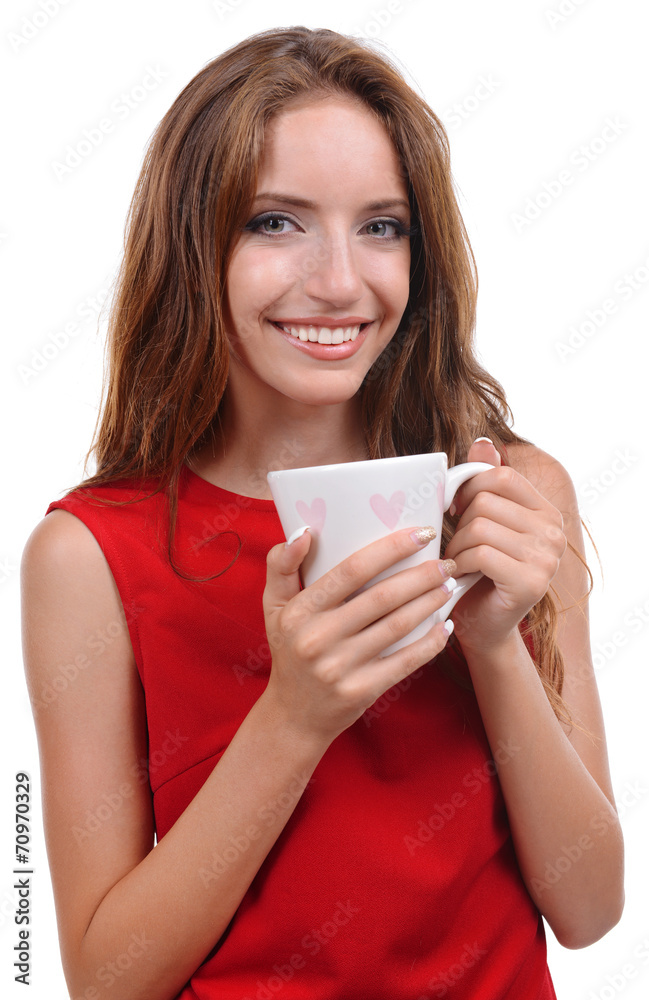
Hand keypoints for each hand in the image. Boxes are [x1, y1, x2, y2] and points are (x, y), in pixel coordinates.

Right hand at [261, 527, 456, 745]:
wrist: (293, 715)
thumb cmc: (289, 649)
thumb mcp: (273, 607)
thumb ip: (281, 566)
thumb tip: (303, 533)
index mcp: (299, 611)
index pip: (352, 570)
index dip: (391, 549)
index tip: (420, 534)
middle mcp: (318, 638)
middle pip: (383, 597)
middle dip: (422, 575)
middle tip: (446, 561)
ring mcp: (340, 667)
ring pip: (398, 626)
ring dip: (430, 602)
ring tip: (449, 585)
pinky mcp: (361, 691)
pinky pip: (404, 662)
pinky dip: (430, 643)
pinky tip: (446, 625)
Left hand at [443, 439, 566, 654]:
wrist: (484, 626)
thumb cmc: (478, 572)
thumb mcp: (481, 522)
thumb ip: (484, 483)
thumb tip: (483, 442)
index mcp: (546, 512)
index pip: (502, 475)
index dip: (469, 487)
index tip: (454, 508)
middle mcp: (555, 532)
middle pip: (486, 501)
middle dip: (459, 523)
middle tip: (457, 545)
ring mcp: (547, 558)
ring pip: (480, 526)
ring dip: (457, 546)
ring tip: (458, 562)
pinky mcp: (532, 582)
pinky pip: (481, 553)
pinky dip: (460, 563)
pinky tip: (459, 574)